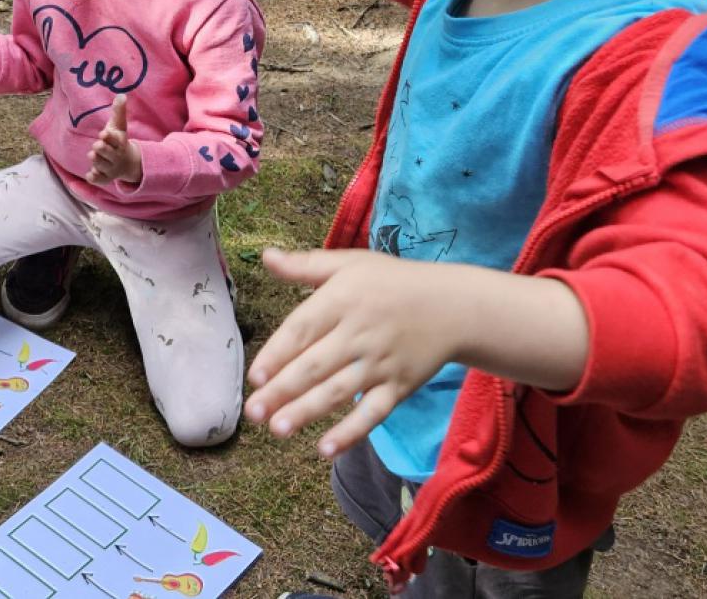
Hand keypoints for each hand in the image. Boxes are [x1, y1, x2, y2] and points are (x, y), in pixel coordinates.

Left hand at [84, 95, 142, 185]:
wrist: (128, 163)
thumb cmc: (118, 141)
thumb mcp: (119, 127)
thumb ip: (119, 112)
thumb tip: (121, 95)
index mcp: (120, 143)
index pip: (116, 140)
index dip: (109, 137)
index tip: (103, 133)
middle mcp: (116, 156)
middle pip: (109, 154)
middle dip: (102, 149)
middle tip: (96, 146)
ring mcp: (112, 168)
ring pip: (102, 166)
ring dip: (97, 161)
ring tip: (93, 156)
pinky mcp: (106, 178)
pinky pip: (100, 180)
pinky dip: (95, 178)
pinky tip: (90, 174)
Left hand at [243, 248, 462, 456]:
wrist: (453, 306)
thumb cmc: (393, 283)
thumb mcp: (349, 263)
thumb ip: (305, 265)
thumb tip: (266, 256)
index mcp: (342, 300)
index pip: (302, 329)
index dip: (277, 354)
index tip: (254, 377)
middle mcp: (359, 333)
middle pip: (315, 365)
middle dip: (282, 390)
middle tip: (253, 412)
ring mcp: (380, 363)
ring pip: (339, 391)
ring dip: (307, 411)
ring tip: (278, 429)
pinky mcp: (399, 386)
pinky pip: (373, 412)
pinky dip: (351, 431)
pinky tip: (326, 449)